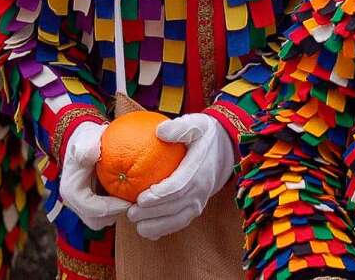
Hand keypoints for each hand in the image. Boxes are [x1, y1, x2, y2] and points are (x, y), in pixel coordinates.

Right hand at [60, 121, 129, 228]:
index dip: (113, 208)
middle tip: (135, 202)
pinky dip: (118, 207)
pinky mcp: (93, 204)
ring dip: (118, 212)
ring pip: (102, 220)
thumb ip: (87, 147)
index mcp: (71, 191)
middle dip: (116, 214)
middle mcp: (75, 202)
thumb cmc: (87, 139)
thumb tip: (93, 152)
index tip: (131, 200)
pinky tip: (134, 195)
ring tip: (134, 200)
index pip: (93, 210)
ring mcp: (83, 205)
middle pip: (97, 220)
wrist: (85, 142)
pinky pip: (107, 214)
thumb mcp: (86, 139)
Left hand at [127, 113, 233, 239]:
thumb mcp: (196, 123)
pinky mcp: (195, 209)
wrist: (225, 150)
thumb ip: (179, 127)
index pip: (178, 187)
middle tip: (130, 213)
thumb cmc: (204, 135)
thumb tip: (160, 131)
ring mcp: (199, 202)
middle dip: (152, 214)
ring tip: (136, 224)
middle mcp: (200, 190)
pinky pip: (180, 223)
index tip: (140, 199)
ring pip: (177, 220)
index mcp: (198, 170)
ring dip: (156, 226)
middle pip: (175, 207)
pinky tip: (146, 229)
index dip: (160, 196)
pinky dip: (163, 229)